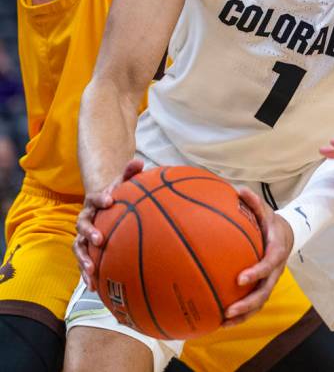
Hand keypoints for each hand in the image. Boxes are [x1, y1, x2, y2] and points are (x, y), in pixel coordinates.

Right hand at [74, 158, 143, 290]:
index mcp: (95, 202)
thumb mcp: (124, 183)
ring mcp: (83, 236)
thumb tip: (139, 161)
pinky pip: (84, 263)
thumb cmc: (119, 195)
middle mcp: (86, 218)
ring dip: (83, 259)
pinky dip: (88, 274)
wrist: (106, 205)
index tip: (109, 200)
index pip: (93, 198)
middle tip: (99, 240)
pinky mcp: (86, 250)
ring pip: (78, 248)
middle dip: (89, 233)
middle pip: (82, 225)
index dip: (99, 198)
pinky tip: (95, 287)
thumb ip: (130, 172)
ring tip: (92, 270)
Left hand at [223, 188, 292, 326]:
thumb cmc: (270, 222)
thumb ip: (254, 202)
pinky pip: (254, 304)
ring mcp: (270, 281)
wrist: (287, 234)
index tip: (240, 279)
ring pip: (260, 302)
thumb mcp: (265, 210)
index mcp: (276, 251)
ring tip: (223, 323)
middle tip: (229, 311)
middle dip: (248, 303)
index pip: (269, 264)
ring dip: (243, 315)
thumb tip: (238, 189)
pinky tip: (220, 321)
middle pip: (265, 291)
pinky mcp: (263, 287)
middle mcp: (275, 270)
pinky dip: (241, 315)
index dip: (257, 273)